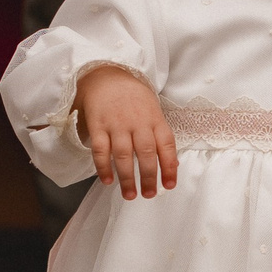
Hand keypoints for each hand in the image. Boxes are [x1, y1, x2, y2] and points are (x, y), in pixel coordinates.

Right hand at [75, 65, 176, 199]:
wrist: (107, 76)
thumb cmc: (134, 98)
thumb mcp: (153, 110)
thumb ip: (161, 136)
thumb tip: (172, 164)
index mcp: (154, 119)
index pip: (166, 145)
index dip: (169, 166)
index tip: (169, 185)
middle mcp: (137, 122)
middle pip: (145, 153)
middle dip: (149, 177)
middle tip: (149, 195)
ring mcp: (117, 124)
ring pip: (123, 155)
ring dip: (127, 178)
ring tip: (130, 195)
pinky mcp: (98, 125)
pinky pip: (100, 149)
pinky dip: (103, 167)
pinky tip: (108, 181)